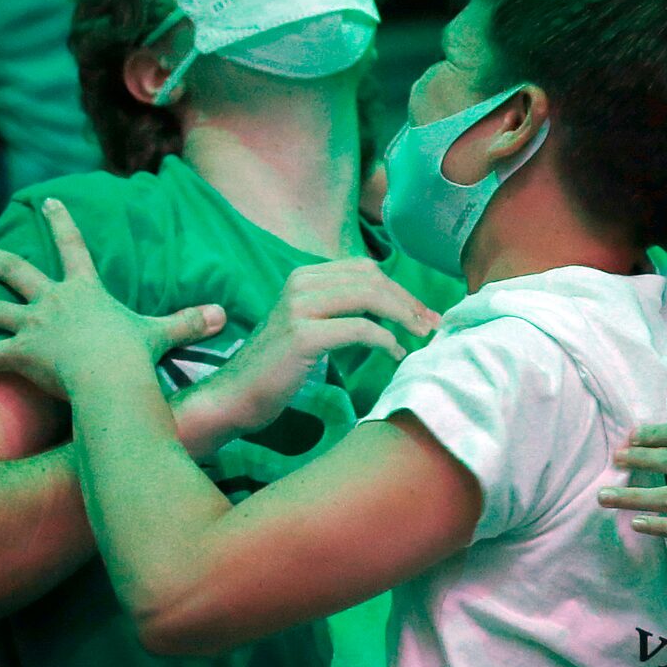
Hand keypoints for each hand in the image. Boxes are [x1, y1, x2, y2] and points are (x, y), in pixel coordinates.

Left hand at [0, 200, 226, 397]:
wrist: (108, 374)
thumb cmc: (132, 354)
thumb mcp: (162, 334)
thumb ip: (189, 323)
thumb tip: (224, 314)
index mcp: (84, 290)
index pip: (72, 246)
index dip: (59, 221)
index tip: (46, 201)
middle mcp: (51, 301)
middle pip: (16, 271)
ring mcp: (31, 326)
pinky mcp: (17, 353)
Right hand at [180, 256, 444, 443]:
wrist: (235, 396)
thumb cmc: (277, 367)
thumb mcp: (309, 326)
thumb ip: (341, 309)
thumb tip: (393, 307)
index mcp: (304, 276)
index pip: (365, 270)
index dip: (399, 289)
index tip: (423, 313)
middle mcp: (300, 283)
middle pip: (372, 281)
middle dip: (408, 302)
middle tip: (431, 325)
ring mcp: (299, 307)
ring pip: (369, 298)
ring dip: (403, 317)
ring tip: (420, 336)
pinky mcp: (302, 335)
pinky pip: (359, 329)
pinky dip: (385, 340)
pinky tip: (395, 354)